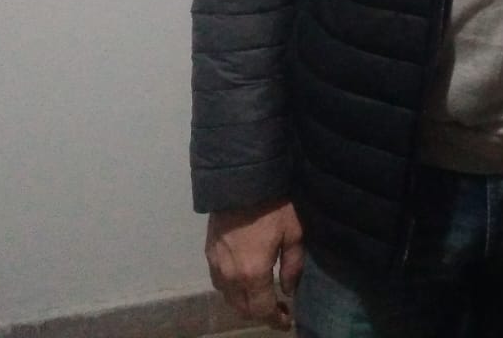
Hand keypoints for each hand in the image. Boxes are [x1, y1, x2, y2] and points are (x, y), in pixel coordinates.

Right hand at [205, 199, 303, 330]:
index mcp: (253, 274)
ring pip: (228, 297)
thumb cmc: (273, 205)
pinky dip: (232, 288)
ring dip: (244, 302)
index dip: (275, 319)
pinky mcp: (209, 253)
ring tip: (261, 296)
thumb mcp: (294, 233)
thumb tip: (289, 290)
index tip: (286, 321)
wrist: (241, 180)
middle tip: (277, 309)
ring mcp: (216, 265)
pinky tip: (243, 280)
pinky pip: (219, 282)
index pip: (262, 309)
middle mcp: (230, 276)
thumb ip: (293, 266)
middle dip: (260, 313)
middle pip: (242, 308)